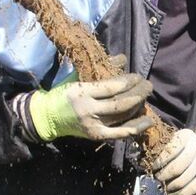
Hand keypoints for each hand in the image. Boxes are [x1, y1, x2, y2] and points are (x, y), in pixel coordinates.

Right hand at [29, 72, 152, 141]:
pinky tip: (148, 121)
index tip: (137, 76)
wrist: (47, 117)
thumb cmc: (63, 93)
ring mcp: (93, 125)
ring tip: (146, 97)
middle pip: (121, 103)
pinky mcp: (97, 136)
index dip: (129, 81)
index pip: (112, 87)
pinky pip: (121, 133)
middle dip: (138, 93)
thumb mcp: (77, 76)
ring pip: (123, 116)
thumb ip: (100, 67)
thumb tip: (123, 58)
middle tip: (148, 86)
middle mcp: (88, 110)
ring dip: (138, 106)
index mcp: (82, 91)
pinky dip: (136, 127)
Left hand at [152, 129, 195, 194]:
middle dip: (164, 175)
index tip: (154, 167)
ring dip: (170, 187)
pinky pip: (191, 189)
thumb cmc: (187, 148)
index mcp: (186, 136)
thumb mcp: (178, 140)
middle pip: (176, 167)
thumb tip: (147, 162)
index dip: (160, 162)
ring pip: (183, 180)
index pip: (170, 150)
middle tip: (158, 178)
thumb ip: (165, 148)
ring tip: (165, 187)